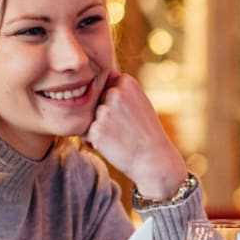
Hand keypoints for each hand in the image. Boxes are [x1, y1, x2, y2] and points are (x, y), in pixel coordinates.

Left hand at [83, 73, 187, 200]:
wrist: (154, 158)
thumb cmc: (146, 131)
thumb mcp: (138, 100)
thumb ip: (119, 89)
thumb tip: (93, 80)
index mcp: (126, 81)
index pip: (103, 86)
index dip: (112, 103)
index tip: (127, 114)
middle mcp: (114, 92)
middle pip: (94, 101)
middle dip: (102, 115)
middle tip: (123, 127)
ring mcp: (105, 110)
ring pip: (89, 117)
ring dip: (98, 127)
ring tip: (119, 136)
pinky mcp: (96, 129)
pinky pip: (85, 133)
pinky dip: (95, 140)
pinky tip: (113, 144)